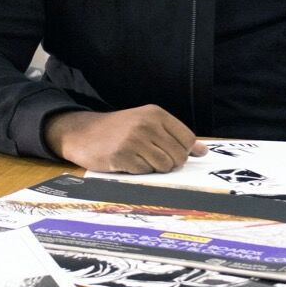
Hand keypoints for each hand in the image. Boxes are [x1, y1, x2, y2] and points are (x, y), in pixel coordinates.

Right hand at [43, 105, 206, 172]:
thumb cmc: (119, 130)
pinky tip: (127, 162)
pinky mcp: (122, 156)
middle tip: (150, 156)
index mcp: (156, 114)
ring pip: (164, 166)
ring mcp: (134, 140)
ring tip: (139, 158)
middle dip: (168, 162)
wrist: (83, 133)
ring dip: (154, 168)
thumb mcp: (147, 124)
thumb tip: (202, 151)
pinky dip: (138, 171)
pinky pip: (145, 172)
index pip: (187, 139)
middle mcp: (147, 124)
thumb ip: (175, 136)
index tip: (169, 151)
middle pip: (178, 155)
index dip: (182, 151)